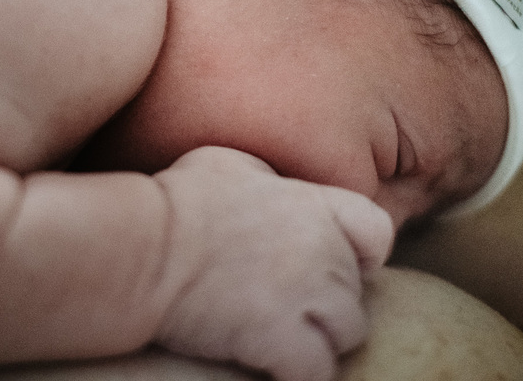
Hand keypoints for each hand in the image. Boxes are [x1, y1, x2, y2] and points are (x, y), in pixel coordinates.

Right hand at [152, 146, 393, 380]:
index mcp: (314, 205)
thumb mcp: (228, 162)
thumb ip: (268, 177)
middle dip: (327, 302)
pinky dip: (299, 372)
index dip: (361, 253)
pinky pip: (317, 371)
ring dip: (321, 339)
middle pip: (357, 289)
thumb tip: (271, 187)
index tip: (333, 263)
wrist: (147, 247)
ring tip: (283, 337)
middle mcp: (324, 249)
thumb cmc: (177, 200)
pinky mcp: (283, 340)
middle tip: (287, 305)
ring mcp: (307, 296)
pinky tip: (272, 364)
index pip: (376, 232)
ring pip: (348, 334)